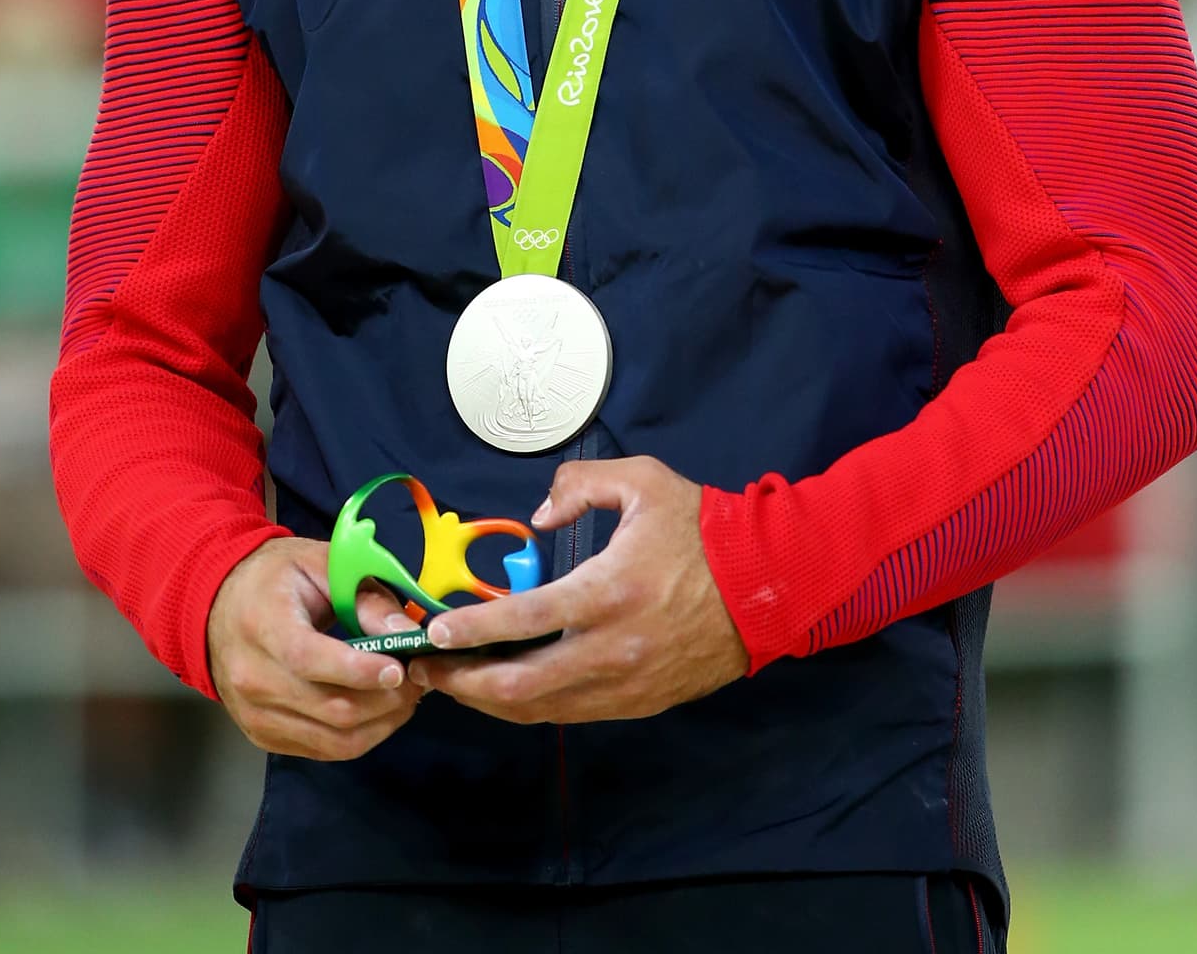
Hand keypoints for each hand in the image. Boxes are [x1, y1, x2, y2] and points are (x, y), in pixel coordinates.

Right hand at [207, 537, 425, 759]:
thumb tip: (408, 634)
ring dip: (380, 723)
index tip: (399, 668)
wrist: (222, 605)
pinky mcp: (263, 735)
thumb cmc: (279, 578)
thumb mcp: (323, 566)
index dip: (359, 670)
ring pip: (331, 739)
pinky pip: (322, 750)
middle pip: (329, 707)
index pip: (309, 660)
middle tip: (418, 680)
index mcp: (263, 625)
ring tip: (406, 697)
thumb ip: (367, 599)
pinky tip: (380, 711)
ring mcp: (254, 713)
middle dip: (384, 700)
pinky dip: (360, 736)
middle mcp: (252, 677)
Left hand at [405, 456, 748, 723]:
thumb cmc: (703, 528)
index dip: (470, 630)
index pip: (522, 621)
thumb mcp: (643, 481)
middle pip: (519, 687)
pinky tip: (512, 687)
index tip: (434, 633)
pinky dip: (534, 705)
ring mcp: (626, 685)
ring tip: (459, 682)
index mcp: (607, 592)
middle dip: (464, 683)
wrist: (768, 584)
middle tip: (428, 671)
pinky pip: (573, 714)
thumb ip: (580, 488)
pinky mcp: (640, 703)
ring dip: (493, 700)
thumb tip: (538, 517)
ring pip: (542, 710)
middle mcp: (612, 649)